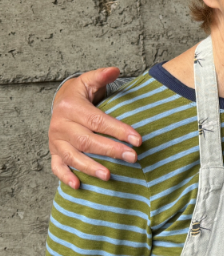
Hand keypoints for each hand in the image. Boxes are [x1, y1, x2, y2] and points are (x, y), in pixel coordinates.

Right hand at [48, 67, 140, 188]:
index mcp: (71, 107)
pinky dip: (66, 177)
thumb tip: (115, 70)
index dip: (118, 130)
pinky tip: (78, 185)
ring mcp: (55, 141)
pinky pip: (57, 167)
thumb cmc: (81, 94)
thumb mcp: (89, 81)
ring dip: (90, 167)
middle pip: (87, 141)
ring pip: (73, 156)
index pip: (98, 121)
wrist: (60, 102)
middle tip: (132, 157)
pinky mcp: (53, 152)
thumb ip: (102, 76)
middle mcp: (60, 125)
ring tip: (109, 176)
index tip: (138, 139)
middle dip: (111, 150)